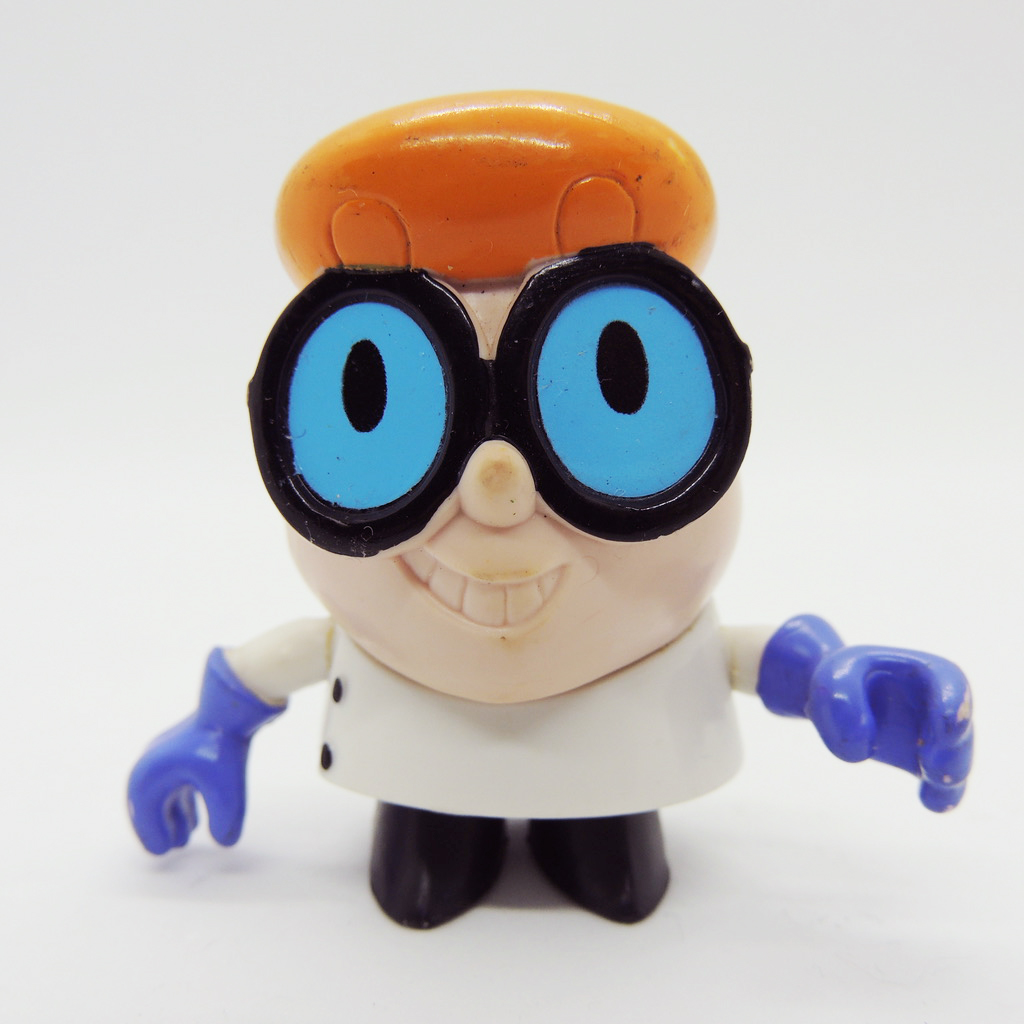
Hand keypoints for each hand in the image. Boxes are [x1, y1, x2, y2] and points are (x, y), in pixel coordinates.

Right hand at [127, 649, 284, 853]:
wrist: (232, 708)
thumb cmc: (222, 748)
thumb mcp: (225, 790)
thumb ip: (224, 819)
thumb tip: (224, 840)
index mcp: (152, 774)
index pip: (146, 812)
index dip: (153, 835)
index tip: (162, 853)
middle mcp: (154, 763)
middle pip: (152, 803)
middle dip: (161, 826)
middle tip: (170, 849)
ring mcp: (169, 753)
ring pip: (167, 793)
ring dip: (174, 815)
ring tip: (186, 837)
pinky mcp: (186, 747)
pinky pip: (179, 781)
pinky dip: (185, 800)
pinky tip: (199, 816)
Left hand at [758, 616, 972, 810]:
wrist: (835, 696)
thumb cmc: (841, 680)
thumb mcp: (832, 676)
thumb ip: (840, 698)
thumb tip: (862, 743)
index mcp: (920, 671)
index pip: (949, 680)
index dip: (955, 700)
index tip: (948, 723)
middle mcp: (936, 704)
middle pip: (958, 724)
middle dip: (953, 745)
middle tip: (932, 762)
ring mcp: (933, 736)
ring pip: (955, 757)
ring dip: (950, 770)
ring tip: (931, 777)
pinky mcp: (923, 763)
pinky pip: (943, 785)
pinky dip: (943, 796)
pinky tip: (932, 804)